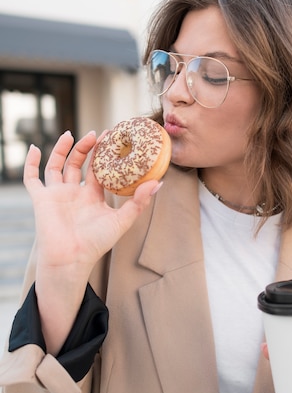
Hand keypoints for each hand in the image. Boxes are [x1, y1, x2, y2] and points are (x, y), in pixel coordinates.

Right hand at [24, 130, 162, 354]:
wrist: (72, 258)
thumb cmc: (97, 243)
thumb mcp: (122, 220)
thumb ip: (139, 202)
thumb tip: (159, 182)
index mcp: (92, 197)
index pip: (97, 170)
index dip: (103, 154)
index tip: (111, 136)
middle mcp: (75, 193)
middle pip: (78, 164)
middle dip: (85, 148)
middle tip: (95, 133)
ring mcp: (57, 195)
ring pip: (57, 166)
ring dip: (62, 150)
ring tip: (71, 135)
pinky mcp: (41, 199)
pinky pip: (32, 178)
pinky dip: (31, 163)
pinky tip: (35, 148)